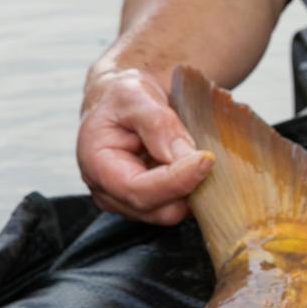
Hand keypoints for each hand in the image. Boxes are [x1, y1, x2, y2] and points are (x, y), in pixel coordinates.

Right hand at [77, 66, 212, 225]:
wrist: (123, 104)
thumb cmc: (123, 98)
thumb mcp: (135, 95)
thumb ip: (156, 123)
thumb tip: (181, 156)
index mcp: (97, 165)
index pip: (137, 189)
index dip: (175, 180)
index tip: (206, 159)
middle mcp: (109, 193)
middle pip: (157, 209)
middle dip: (188, 187)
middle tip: (210, 155)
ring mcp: (128, 203)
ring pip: (170, 212)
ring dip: (192, 190)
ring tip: (200, 157)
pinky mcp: (148, 204)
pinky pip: (177, 207)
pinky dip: (192, 190)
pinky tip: (196, 166)